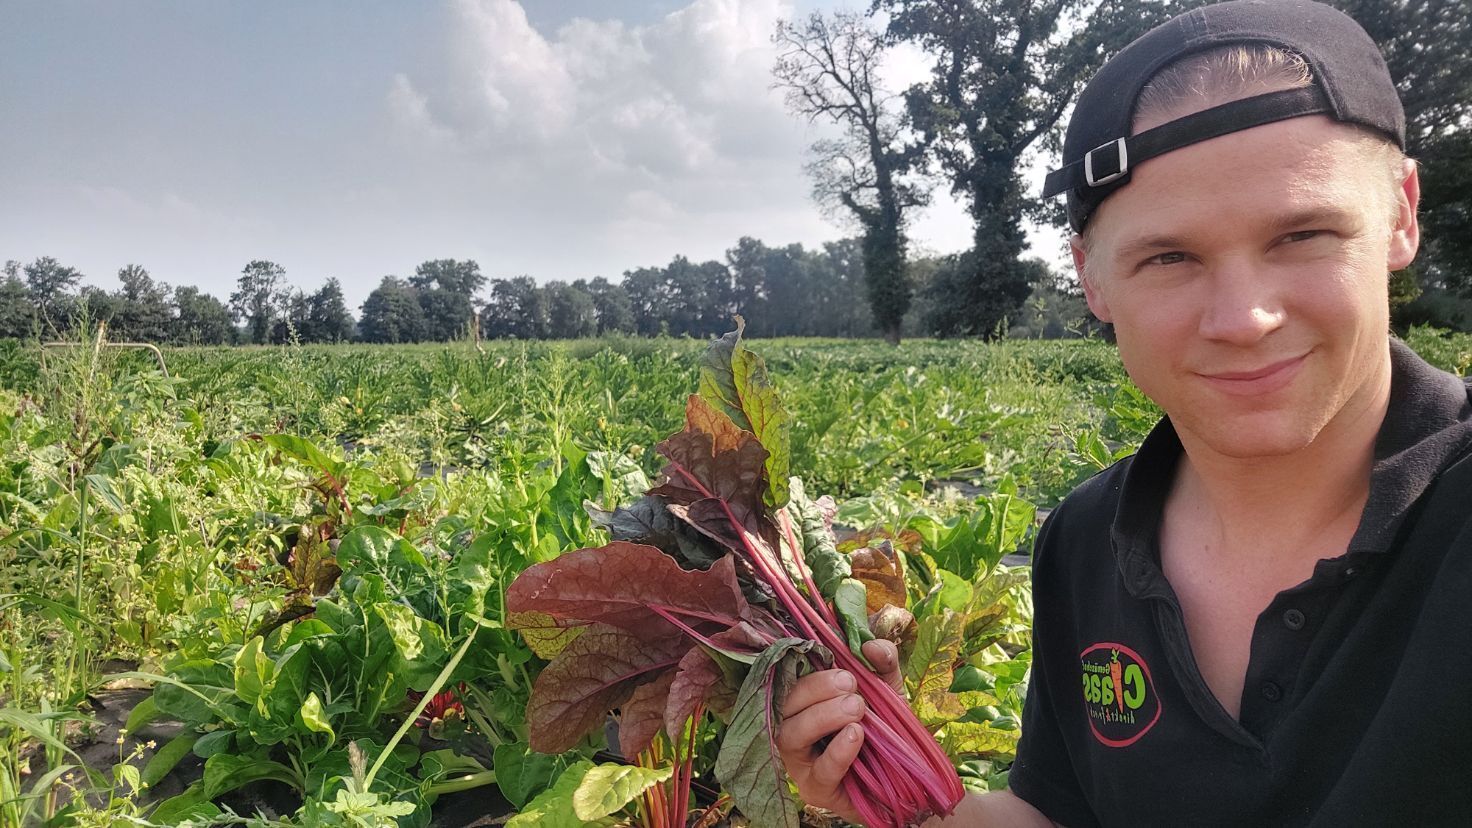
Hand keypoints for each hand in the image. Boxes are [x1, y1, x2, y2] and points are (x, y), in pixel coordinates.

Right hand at [777, 639, 902, 822]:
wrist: (905, 779)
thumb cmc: (884, 728)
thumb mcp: (887, 689)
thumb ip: (882, 662)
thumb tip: (870, 646)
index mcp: (803, 701)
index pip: (786, 677)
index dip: (805, 666)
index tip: (841, 664)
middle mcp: (792, 727)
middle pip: (783, 704)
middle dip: (815, 688)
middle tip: (851, 685)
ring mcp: (799, 761)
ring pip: (791, 735)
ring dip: (822, 717)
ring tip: (856, 708)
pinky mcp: (814, 789)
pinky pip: (819, 771)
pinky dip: (837, 751)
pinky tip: (856, 735)